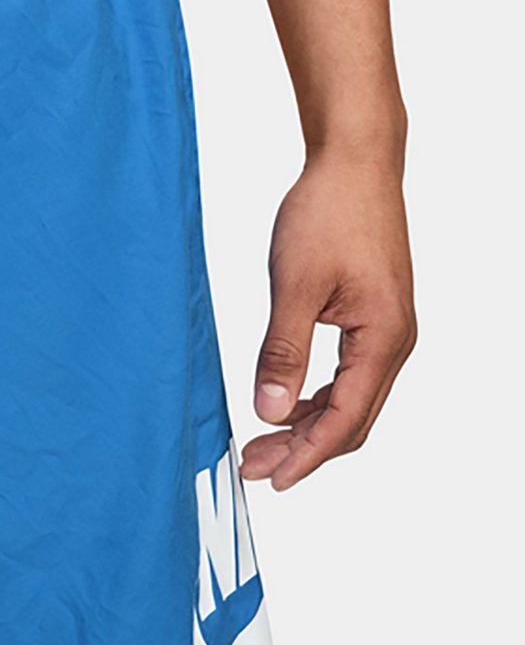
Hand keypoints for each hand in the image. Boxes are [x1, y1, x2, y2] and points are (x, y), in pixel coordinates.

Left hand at [242, 154, 414, 489]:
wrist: (354, 164)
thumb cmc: (328, 213)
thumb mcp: (295, 286)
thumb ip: (282, 352)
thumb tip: (269, 411)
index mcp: (383, 339)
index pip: (345, 420)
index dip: (306, 456)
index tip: (271, 480)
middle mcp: (393, 342)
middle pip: (351, 420)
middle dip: (303, 450)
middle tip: (253, 468)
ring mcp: (385, 331)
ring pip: (349, 401)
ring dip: (306, 427)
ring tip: (260, 445)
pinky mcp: (371, 318)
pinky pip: (347, 376)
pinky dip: (315, 399)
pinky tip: (284, 406)